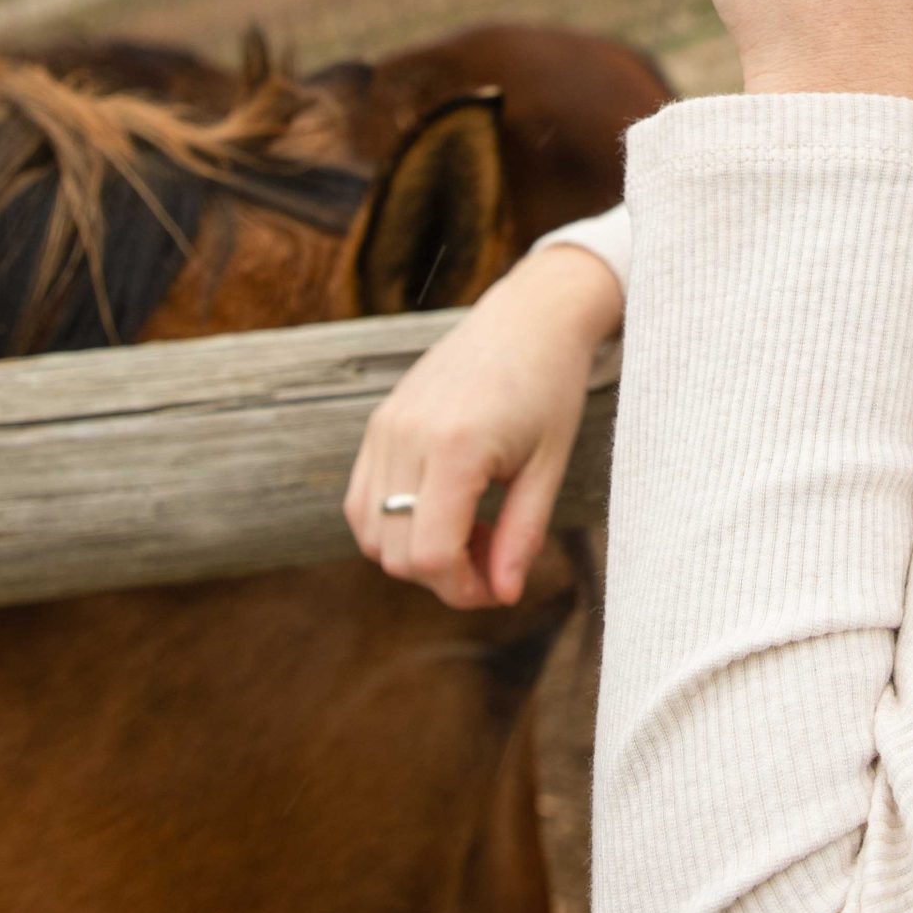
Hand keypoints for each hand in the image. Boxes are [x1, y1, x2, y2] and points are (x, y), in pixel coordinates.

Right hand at [343, 239, 621, 608]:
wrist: (529, 317)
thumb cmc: (550, 386)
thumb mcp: (549, 466)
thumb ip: (522, 534)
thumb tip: (503, 594)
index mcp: (456, 446)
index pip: (431, 555)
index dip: (462, 589)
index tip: (498, 587)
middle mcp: (407, 436)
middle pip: (397, 554)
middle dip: (443, 575)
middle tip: (493, 554)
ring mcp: (386, 427)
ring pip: (370, 532)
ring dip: (413, 552)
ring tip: (470, 527)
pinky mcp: (379, 422)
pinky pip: (362, 499)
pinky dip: (392, 523)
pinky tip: (442, 508)